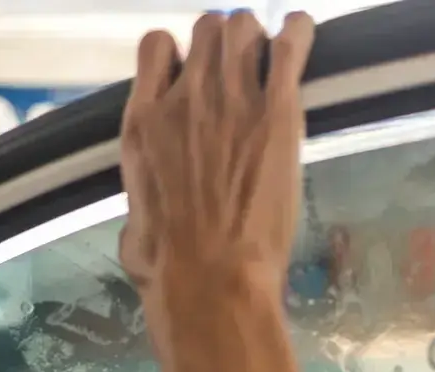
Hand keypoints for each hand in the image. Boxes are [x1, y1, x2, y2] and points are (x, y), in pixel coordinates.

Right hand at [118, 11, 313, 371]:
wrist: (210, 280)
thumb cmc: (165, 268)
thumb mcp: (134, 227)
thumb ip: (144, 200)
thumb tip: (144, 220)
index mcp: (143, 124)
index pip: (156, 46)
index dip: (178, 54)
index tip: (190, 76)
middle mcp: (185, 99)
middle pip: (208, 29)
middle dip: (224, 43)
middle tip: (238, 72)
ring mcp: (232, 101)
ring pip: (246, 27)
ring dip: (258, 39)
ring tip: (270, 59)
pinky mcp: (278, 113)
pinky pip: (291, 44)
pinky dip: (298, 37)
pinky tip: (300, 43)